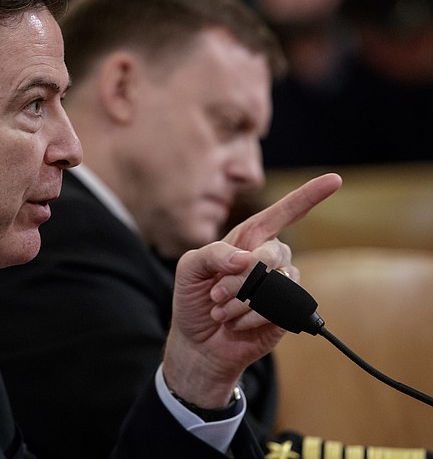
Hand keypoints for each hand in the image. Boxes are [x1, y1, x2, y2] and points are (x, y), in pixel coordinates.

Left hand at [163, 173, 341, 407]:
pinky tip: (235, 323)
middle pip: (272, 253)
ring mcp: (281, 285)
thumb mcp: (189, 269)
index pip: (282, 213)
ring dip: (240, 300)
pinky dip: (249, 317)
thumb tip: (246, 258)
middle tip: (216, 294)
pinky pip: (279, 308)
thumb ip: (212, 254)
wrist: (197, 343)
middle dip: (239, 278)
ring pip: (275, 283)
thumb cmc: (194, 300)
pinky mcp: (287, 312)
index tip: (334, 179)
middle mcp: (269, 258)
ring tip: (221, 311)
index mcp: (247, 239)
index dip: (308, 196)